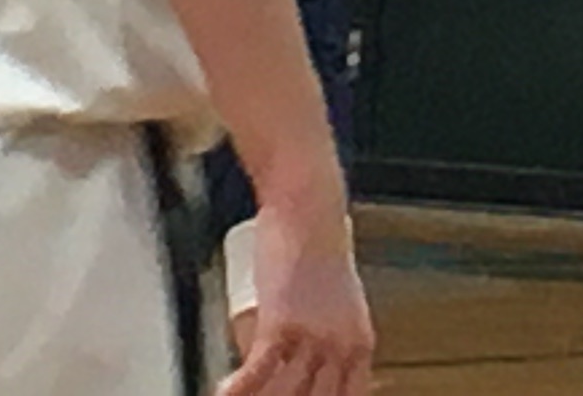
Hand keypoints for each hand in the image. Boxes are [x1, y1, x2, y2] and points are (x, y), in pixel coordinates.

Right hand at [226, 201, 370, 394]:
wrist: (309, 207)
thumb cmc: (320, 249)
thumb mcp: (340, 303)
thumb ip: (331, 336)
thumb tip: (306, 367)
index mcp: (360, 345)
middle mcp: (341, 347)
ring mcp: (313, 337)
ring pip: (283, 393)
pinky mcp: (282, 323)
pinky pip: (259, 371)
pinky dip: (238, 388)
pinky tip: (223, 392)